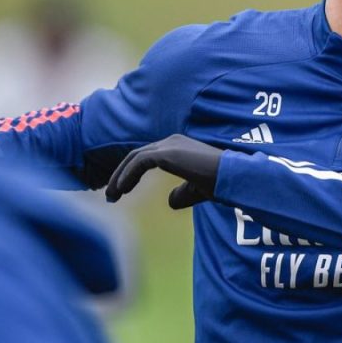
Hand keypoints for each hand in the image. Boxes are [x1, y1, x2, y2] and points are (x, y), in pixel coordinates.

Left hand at [105, 134, 224, 208]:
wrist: (231, 178)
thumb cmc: (219, 183)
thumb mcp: (197, 191)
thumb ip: (182, 194)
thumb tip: (169, 201)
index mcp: (178, 147)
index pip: (146, 157)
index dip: (130, 174)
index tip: (121, 192)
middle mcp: (171, 141)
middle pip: (136, 156)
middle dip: (120, 176)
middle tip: (111, 196)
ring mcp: (168, 145)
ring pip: (134, 158)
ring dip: (119, 178)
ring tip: (111, 197)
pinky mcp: (166, 153)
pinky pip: (138, 163)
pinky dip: (127, 176)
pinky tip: (121, 190)